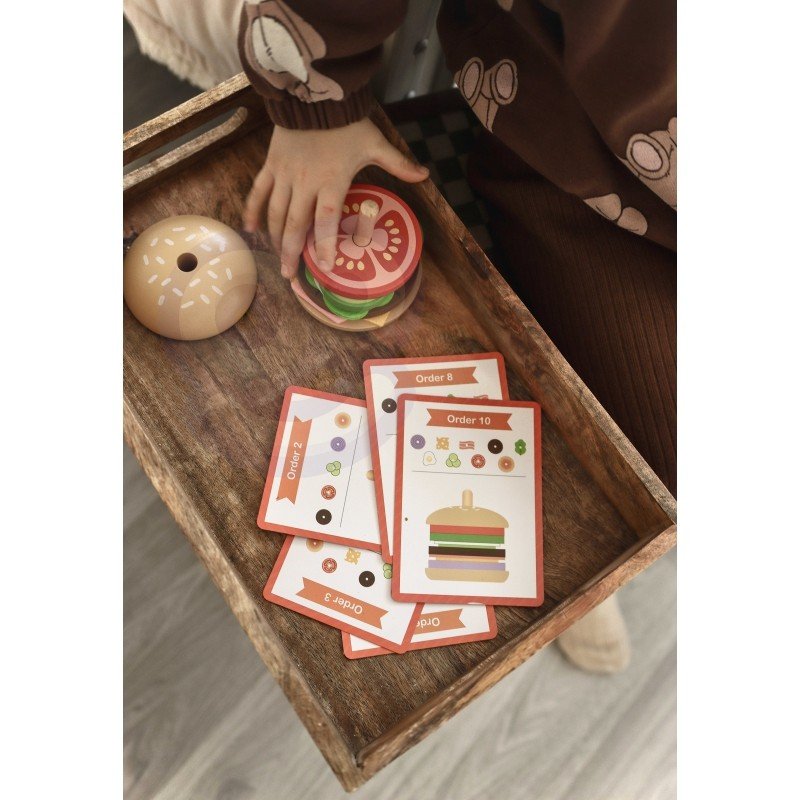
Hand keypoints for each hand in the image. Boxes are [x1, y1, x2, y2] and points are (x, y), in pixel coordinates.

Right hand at [243, 118, 428, 278]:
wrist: (313, 92)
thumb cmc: (346, 122)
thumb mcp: (375, 143)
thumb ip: (398, 163)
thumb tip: (425, 175)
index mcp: (332, 181)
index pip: (327, 221)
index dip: (324, 246)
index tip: (324, 268)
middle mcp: (305, 183)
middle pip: (296, 224)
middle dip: (291, 252)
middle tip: (289, 276)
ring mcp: (285, 174)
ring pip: (276, 212)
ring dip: (275, 238)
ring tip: (278, 258)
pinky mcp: (271, 164)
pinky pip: (259, 191)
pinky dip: (253, 210)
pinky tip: (250, 230)